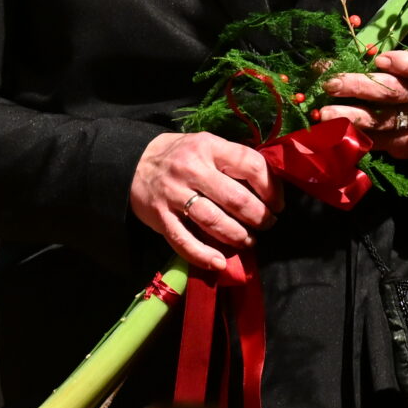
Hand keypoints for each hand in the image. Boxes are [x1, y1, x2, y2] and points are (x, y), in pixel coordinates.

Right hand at [130, 131, 279, 275]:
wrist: (131, 162)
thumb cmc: (179, 155)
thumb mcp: (205, 145)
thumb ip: (231, 160)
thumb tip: (268, 188)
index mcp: (208, 146)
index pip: (250, 165)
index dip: (271, 188)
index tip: (277, 204)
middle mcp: (191, 168)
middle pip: (236, 199)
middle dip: (259, 218)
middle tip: (266, 225)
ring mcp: (174, 194)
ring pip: (214, 222)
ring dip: (238, 237)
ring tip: (248, 241)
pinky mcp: (160, 216)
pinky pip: (184, 241)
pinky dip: (204, 255)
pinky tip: (219, 262)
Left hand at [317, 50, 407, 160]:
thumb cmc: (405, 92)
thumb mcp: (400, 75)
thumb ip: (371, 66)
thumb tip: (324, 64)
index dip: (404, 63)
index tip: (380, 60)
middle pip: (391, 92)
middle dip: (358, 87)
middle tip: (331, 85)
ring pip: (380, 119)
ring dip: (351, 116)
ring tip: (326, 113)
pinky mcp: (402, 144)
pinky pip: (376, 140)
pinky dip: (353, 134)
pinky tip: (334, 131)